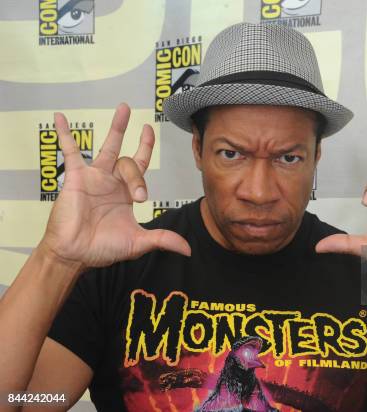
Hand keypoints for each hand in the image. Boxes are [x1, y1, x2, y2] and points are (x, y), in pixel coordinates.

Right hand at [38, 103, 190, 269]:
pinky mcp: (76, 178)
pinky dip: (65, 135)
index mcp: (126, 192)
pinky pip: (69, 152)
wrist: (74, 254)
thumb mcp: (137, 242)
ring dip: (117, 128)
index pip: (141, 163)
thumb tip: (187, 249)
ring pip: (108, 148)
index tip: (149, 132)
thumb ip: (162, 239)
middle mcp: (112, 181)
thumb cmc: (102, 248)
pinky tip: (60, 117)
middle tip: (137, 195)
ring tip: (125, 108)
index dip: (146, 147)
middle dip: (137, 176)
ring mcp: (94, 177)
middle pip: (130, 162)